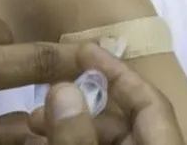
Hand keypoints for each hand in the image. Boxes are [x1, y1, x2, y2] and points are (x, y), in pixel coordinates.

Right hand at [33, 45, 185, 144]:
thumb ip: (77, 136)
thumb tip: (63, 88)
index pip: (150, 101)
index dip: (118, 72)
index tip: (84, 50)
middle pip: (124, 122)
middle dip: (82, 105)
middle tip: (42, 105)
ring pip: (108, 141)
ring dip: (72, 127)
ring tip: (35, 126)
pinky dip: (76, 143)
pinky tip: (47, 142)